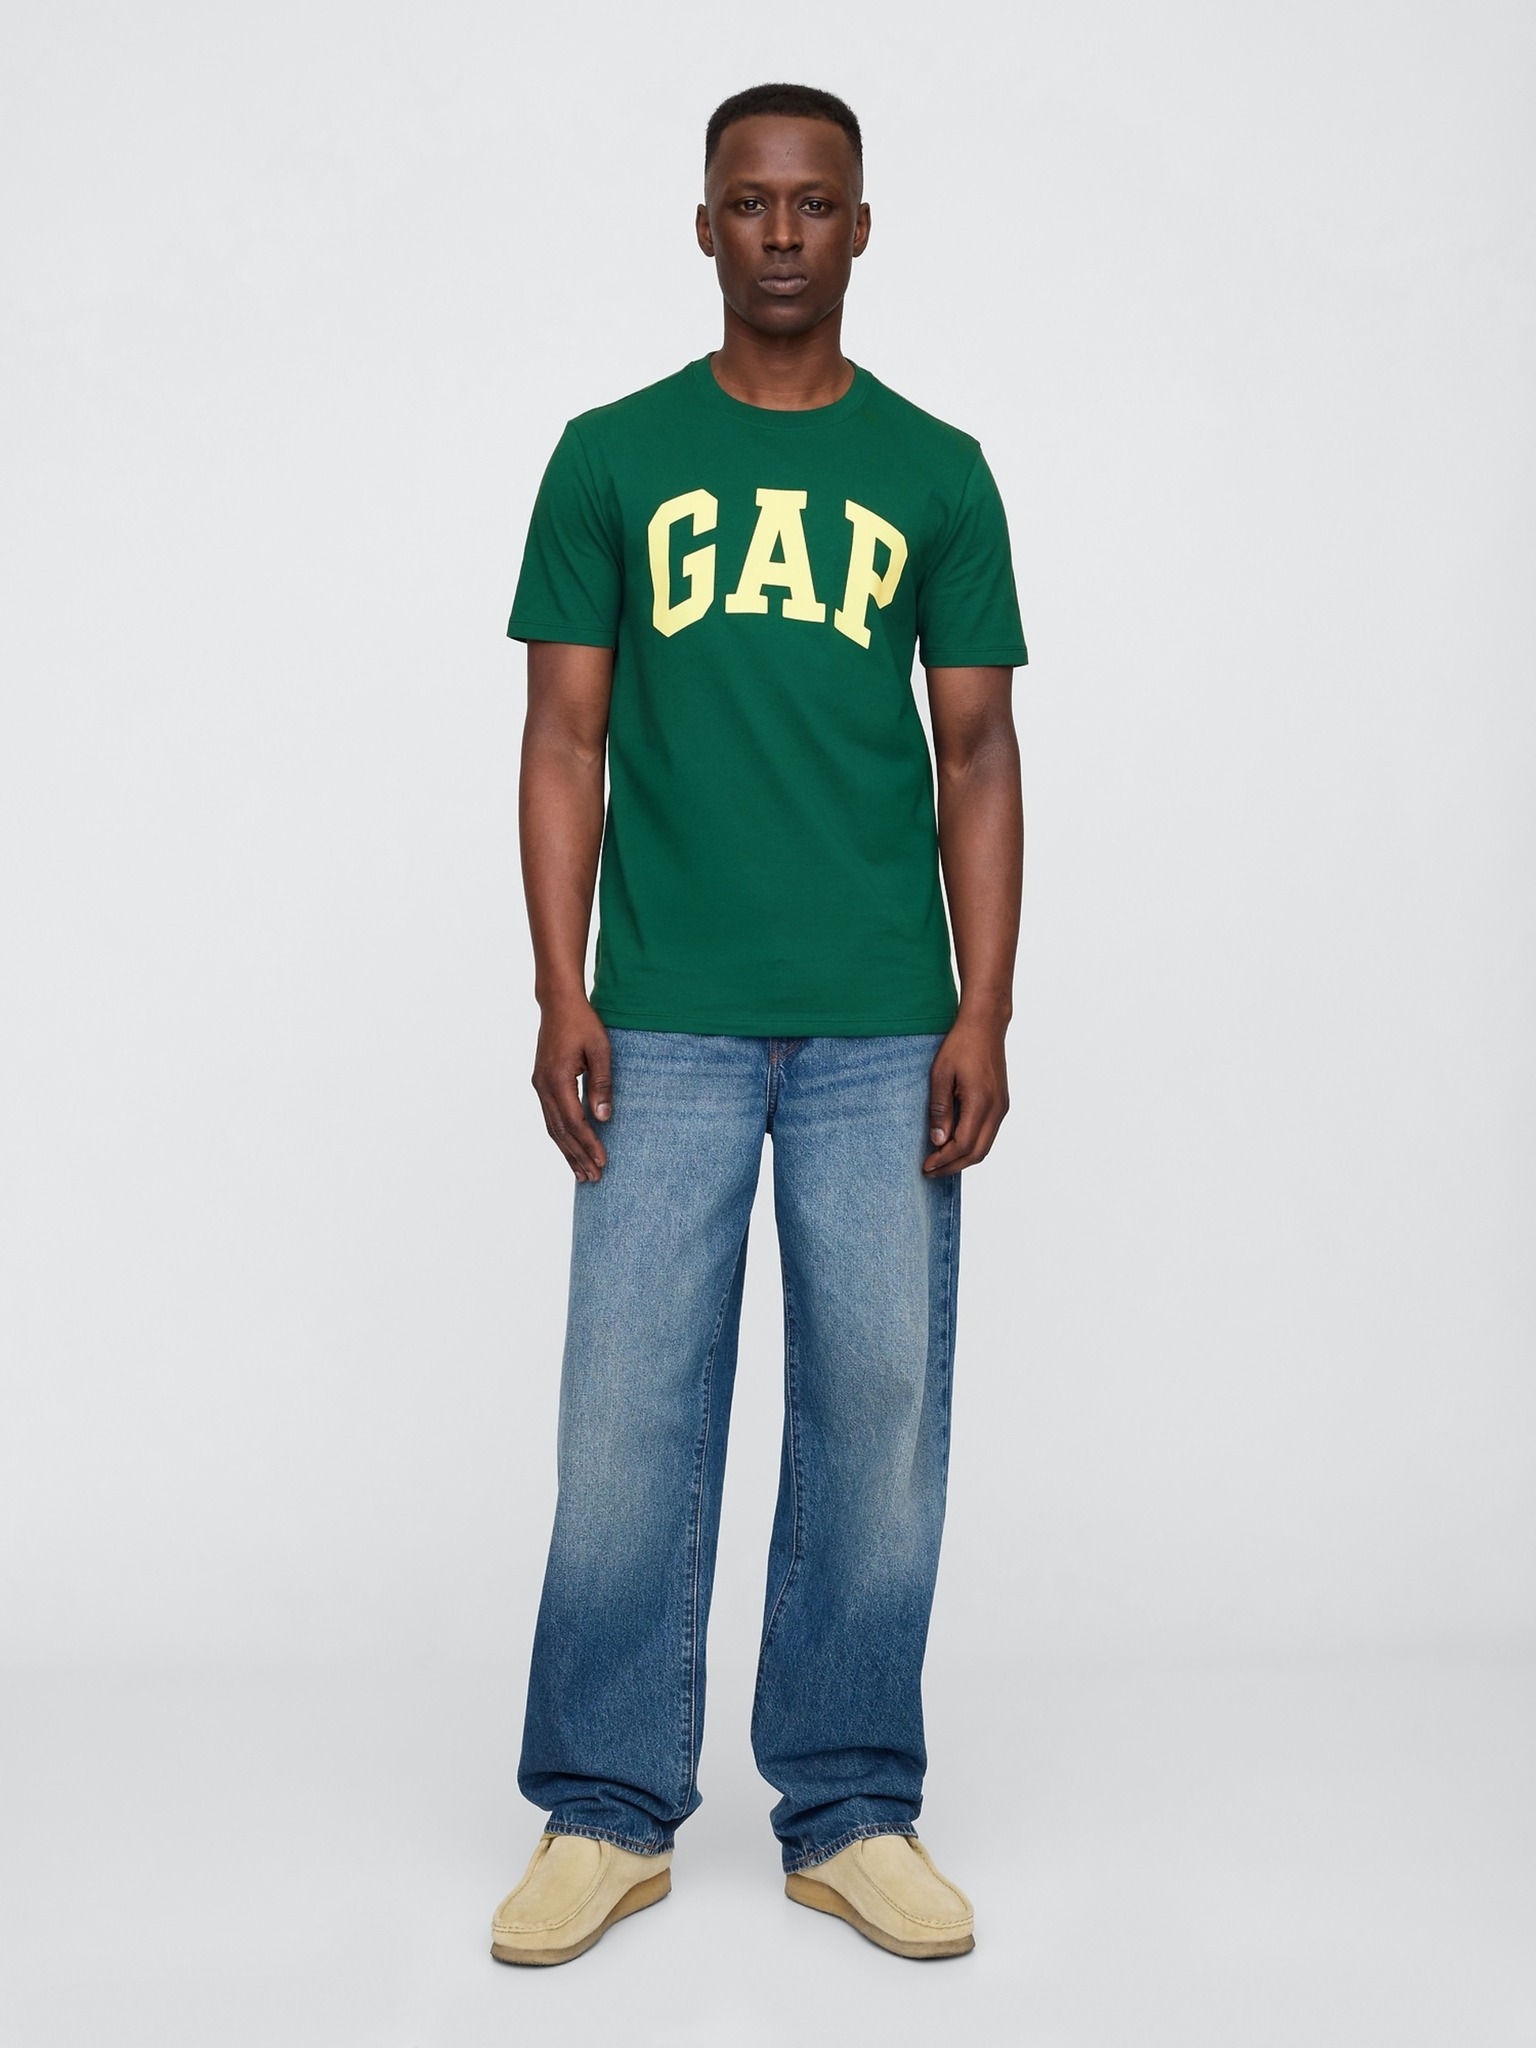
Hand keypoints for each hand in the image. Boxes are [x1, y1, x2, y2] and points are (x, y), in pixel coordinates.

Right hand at [531, 996, 612, 1182]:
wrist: (558, 1003)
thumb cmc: (583, 1023)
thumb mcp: (600, 1050)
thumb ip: (601, 1084)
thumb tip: (604, 1118)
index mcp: (557, 1079)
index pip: (574, 1121)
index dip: (589, 1144)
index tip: (603, 1162)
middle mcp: (543, 1086)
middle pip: (560, 1131)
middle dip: (578, 1156)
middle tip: (594, 1178)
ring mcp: (539, 1085)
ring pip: (552, 1128)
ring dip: (567, 1152)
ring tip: (581, 1173)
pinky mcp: (541, 1084)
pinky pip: (550, 1117)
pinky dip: (561, 1137)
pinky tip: (570, 1149)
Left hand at [923, 1010, 1009, 1175]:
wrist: (986, 1025)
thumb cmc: (961, 1045)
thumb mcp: (940, 1075)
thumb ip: (940, 1109)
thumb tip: (938, 1141)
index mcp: (981, 1102)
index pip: (963, 1144)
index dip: (944, 1160)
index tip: (926, 1166)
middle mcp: (996, 1109)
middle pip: (978, 1153)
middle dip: (953, 1166)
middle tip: (931, 1172)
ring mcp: (1002, 1107)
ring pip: (986, 1146)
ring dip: (963, 1159)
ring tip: (940, 1163)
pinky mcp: (1002, 1104)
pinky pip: (989, 1134)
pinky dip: (972, 1146)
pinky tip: (955, 1145)